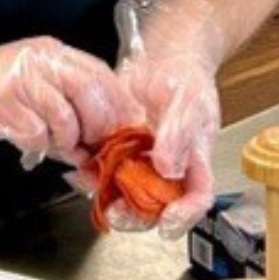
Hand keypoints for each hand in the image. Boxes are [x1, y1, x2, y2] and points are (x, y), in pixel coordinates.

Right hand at [0, 35, 137, 177]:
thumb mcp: (40, 79)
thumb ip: (71, 96)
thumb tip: (110, 128)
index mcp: (53, 53)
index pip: (99, 72)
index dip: (117, 102)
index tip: (126, 125)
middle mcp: (39, 62)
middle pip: (87, 92)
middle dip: (97, 125)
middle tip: (95, 144)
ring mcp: (19, 82)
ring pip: (64, 117)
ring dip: (68, 140)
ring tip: (62, 147)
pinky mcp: (2, 106)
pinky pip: (36, 133)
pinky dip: (42, 146)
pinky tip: (36, 144)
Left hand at [113, 0, 227, 236]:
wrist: (164, 55)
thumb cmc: (186, 78)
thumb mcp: (188, 103)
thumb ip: (178, 135)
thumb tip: (168, 168)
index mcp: (194, 159)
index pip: (196, 197)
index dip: (183, 216)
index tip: (165, 224)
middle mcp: (169, 166)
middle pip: (158, 204)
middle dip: (137, 215)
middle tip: (118, 213)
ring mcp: (144, 158)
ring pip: (129, 190)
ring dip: (110, 196)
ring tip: (92, 187)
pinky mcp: (121, 146)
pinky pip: (108, 168)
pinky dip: (94, 172)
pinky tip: (82, 168)